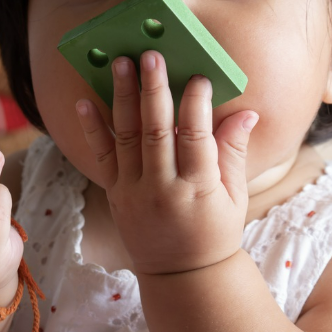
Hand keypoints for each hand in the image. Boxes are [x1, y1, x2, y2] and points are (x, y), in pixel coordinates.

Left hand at [75, 51, 258, 274]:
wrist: (182, 275)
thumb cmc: (215, 231)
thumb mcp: (235, 195)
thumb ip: (234, 151)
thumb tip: (247, 111)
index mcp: (199, 188)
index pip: (196, 136)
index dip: (196, 104)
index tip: (198, 76)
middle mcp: (163, 189)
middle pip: (156, 130)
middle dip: (153, 89)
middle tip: (150, 56)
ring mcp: (134, 192)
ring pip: (126, 137)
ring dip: (122, 97)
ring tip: (119, 64)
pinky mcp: (115, 194)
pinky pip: (101, 156)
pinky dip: (92, 128)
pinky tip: (84, 101)